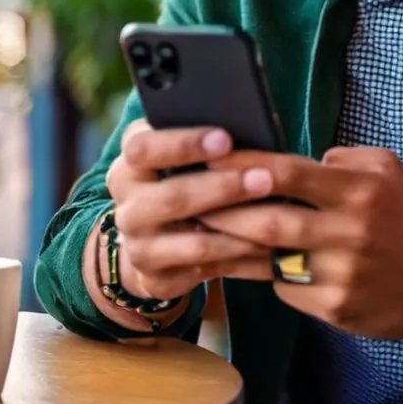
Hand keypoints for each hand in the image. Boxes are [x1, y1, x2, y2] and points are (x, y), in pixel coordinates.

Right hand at [103, 120, 271, 301]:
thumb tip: (251, 128)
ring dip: (236, 226)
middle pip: (173, 196)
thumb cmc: (184, 180)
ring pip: (190, 238)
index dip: (184, 143)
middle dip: (224, 187)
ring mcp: (137, 243)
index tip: (225, 138)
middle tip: (265, 178)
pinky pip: (200, 267)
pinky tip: (265, 246)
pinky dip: (236, 256)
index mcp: (130, 165)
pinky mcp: (154, 275)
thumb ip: (205, 144)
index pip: (142, 148)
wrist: (155, 238)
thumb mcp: (184, 157)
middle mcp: (127, 204)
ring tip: (275, 215)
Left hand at [198, 145, 402, 347]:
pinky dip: (265, 273)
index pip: (288, 172)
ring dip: (229, 244)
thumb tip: (292, 164)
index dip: (243, 165)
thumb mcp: (388, 170)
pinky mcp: (333, 308)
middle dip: (221, 210)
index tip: (208, 159)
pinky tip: (242, 263)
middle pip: (268, 218)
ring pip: (268, 257)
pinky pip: (285, 287)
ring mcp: (339, 274)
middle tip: (186, 200)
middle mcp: (347, 231)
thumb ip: (342, 159)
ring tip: (196, 231)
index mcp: (358, 190)